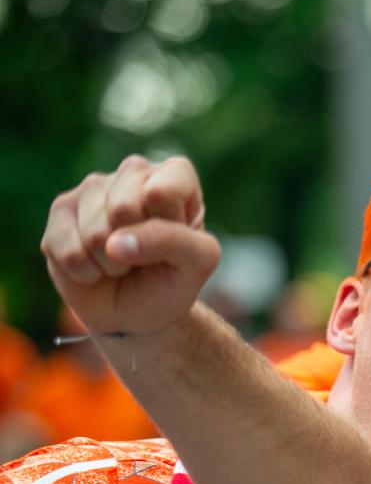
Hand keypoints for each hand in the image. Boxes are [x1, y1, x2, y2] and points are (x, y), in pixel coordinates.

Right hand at [40, 155, 217, 340]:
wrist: (137, 310)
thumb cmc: (173, 280)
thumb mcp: (198, 262)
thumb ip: (173, 240)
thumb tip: (113, 242)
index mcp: (174, 176)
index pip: (164, 192)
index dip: (168, 228)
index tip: (177, 243)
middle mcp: (132, 172)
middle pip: (124, 209)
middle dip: (137, 247)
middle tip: (146, 257)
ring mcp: (92, 188)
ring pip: (95, 233)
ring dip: (112, 264)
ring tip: (123, 263)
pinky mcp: (60, 212)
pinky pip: (68, 251)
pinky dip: (86, 272)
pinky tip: (96, 267)